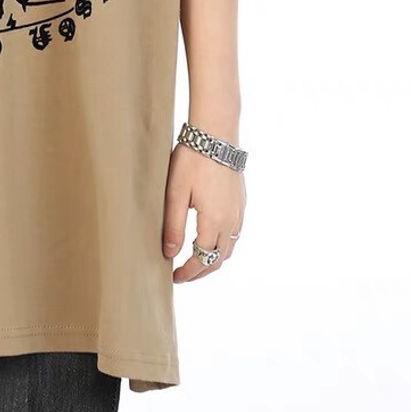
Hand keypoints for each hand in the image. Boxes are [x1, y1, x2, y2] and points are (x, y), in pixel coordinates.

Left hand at [162, 140, 244, 282]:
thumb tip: (169, 254)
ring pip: (229, 247)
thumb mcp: (176, 193)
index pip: (203, 259)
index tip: (173, 278)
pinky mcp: (241, 201)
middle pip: (219, 259)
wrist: (216, 133)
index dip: (188, 273)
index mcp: (214, 222)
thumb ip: (173, 226)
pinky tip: (209, 237)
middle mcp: (231, 221)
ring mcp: (239, 211)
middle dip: (201, 270)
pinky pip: (235, 232)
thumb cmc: (192, 160)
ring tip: (194, 259)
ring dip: (213, 258)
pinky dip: (222, 243)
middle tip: (183, 274)